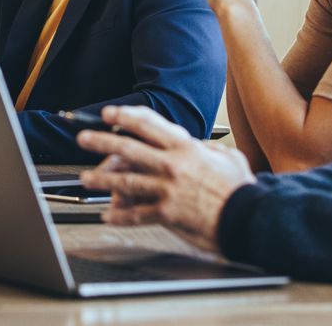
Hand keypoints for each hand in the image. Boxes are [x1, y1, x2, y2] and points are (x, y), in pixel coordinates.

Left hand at [77, 106, 255, 252]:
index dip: (125, 116)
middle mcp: (172, 165)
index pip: (148, 125)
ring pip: (125, 181)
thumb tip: (200, 145)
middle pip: (127, 149)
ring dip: (102, 180)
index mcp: (185, 148)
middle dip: (100, 142)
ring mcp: (167, 189)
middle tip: (83, 139)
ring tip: (86, 178)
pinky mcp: (167, 213)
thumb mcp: (229, 157)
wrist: (248, 218)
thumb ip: (210, 148)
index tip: (109, 114)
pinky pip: (136, 214)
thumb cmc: (240, 189)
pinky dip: (120, 216)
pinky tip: (108, 216)